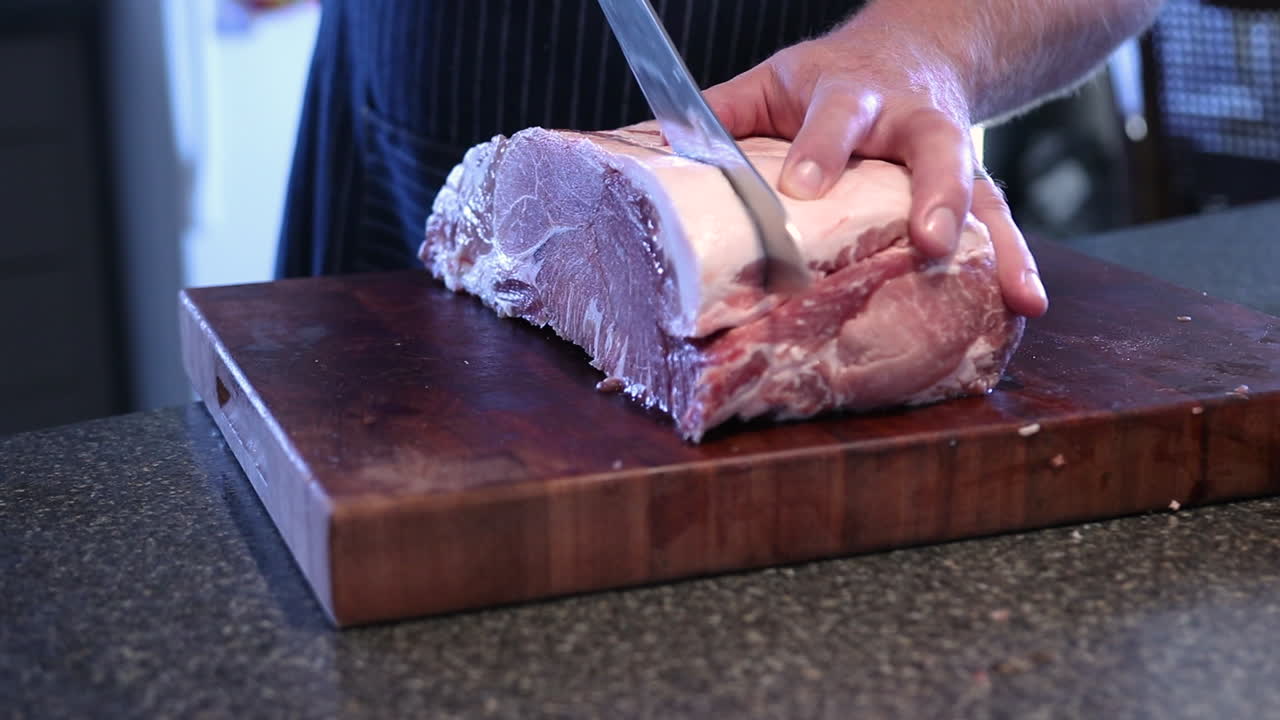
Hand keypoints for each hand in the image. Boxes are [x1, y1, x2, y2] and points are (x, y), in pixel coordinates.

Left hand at [702, 27, 1048, 316]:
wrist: (918, 49)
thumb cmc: (833, 79)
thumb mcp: (777, 80)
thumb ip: (721, 111)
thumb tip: (649, 144)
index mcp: (852, 93)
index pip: (837, 116)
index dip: (823, 149)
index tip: (802, 187)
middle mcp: (910, 122)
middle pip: (934, 147)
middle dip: (936, 192)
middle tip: (930, 239)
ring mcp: (950, 155)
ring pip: (982, 191)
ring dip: (996, 243)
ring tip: (1010, 292)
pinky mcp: (974, 187)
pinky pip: (1001, 223)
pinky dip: (1014, 263)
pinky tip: (1023, 304)